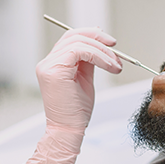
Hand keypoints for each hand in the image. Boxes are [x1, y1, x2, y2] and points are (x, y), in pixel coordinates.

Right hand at [24, 27, 121, 163]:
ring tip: (116, 64)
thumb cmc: (76, 110)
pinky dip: (99, 56)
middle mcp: (48, 62)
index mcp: (54, 63)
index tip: (110, 42)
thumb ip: (89, 60)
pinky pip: (79, 51)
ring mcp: (49, 65)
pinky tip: (109, 66)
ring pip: (79, 42)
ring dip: (103, 51)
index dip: (92, 35)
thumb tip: (99, 43)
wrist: (69, 129)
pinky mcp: (55, 70)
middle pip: (74, 35)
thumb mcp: (85, 78)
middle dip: (99, 39)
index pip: (71, 38)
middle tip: (116, 48)